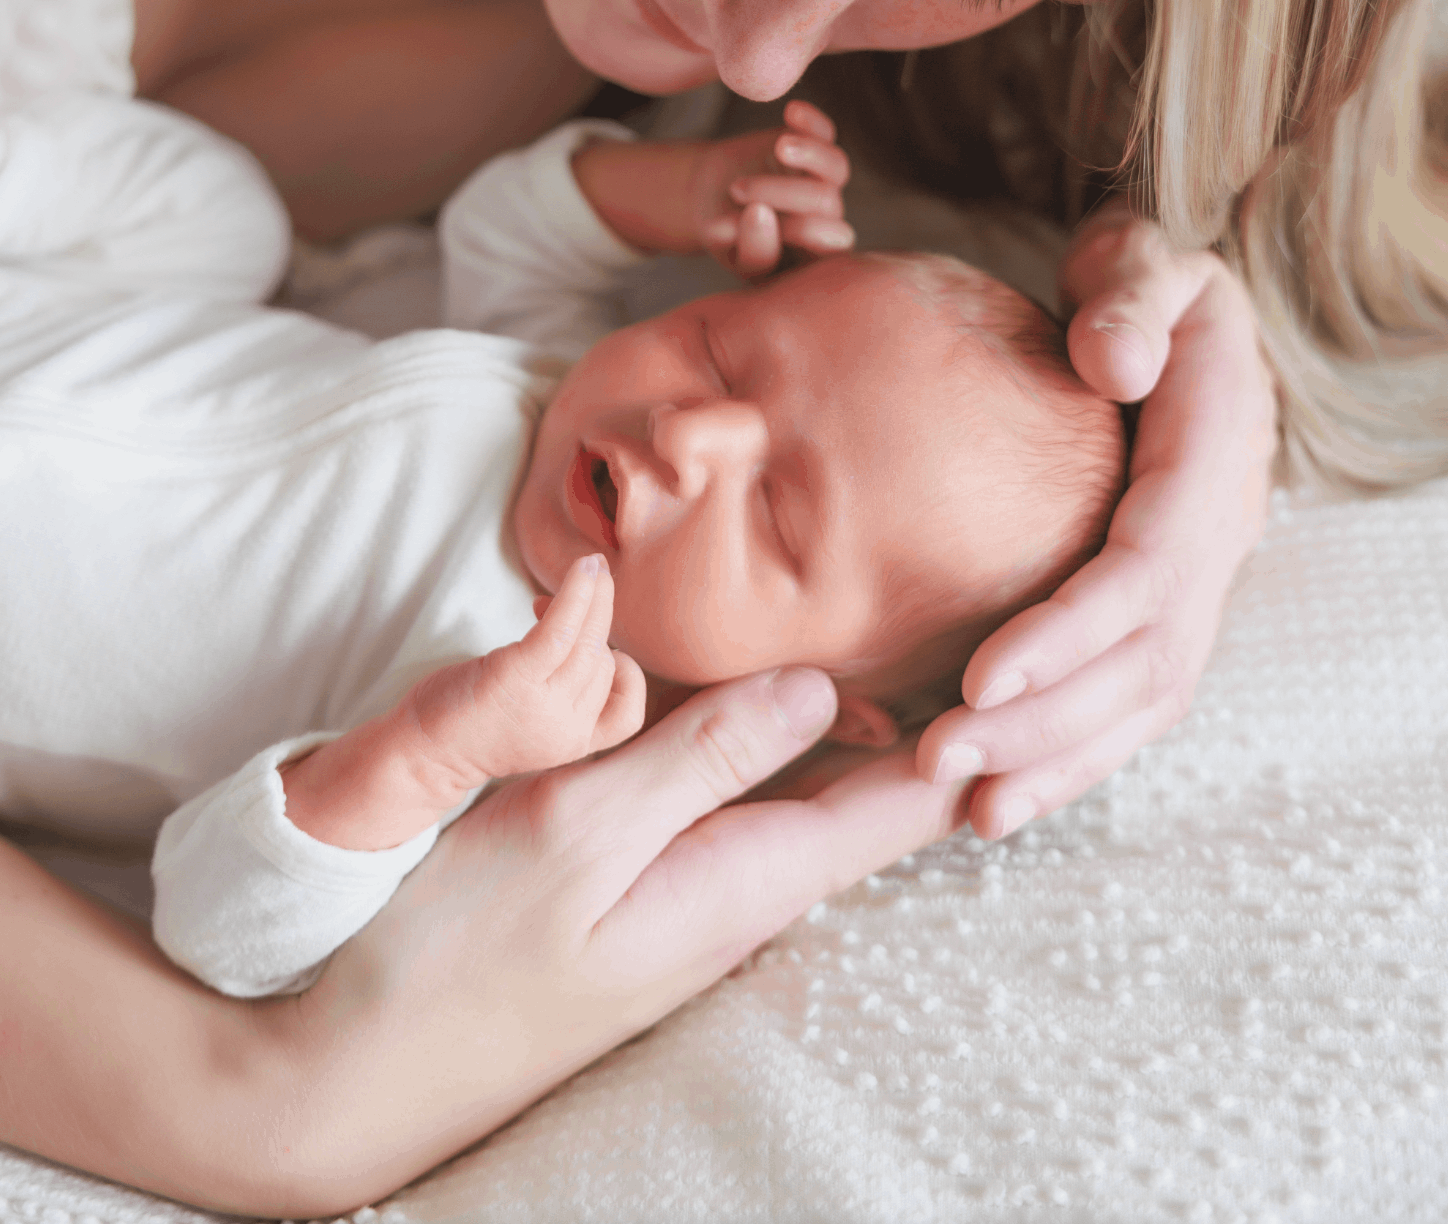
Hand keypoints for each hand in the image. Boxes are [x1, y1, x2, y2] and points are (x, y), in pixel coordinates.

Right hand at [275, 667, 974, 1214]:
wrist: (355, 1074)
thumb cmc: (456, 946)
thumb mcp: (577, 828)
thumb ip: (699, 755)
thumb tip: (818, 688)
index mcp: (744, 881)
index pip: (899, 806)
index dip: (968, 735)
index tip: (1028, 665)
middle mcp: (739, 903)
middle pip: (870, 808)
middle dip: (934, 732)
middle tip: (991, 640)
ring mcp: (693, 910)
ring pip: (812, 809)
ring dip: (866, 742)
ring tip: (922, 660)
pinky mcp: (646, 905)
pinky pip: (748, 817)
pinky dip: (785, 758)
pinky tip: (785, 718)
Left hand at [282, 558, 644, 848]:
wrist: (420, 754)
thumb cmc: (473, 723)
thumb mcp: (535, 718)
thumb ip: (563, 689)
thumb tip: (582, 624)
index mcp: (575, 745)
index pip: (627, 710)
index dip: (625, 674)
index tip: (599, 647)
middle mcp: (567, 731)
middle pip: (606, 663)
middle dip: (600, 616)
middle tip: (590, 581)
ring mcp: (544, 707)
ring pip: (591, 641)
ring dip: (595, 595)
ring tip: (589, 567)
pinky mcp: (517, 679)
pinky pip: (563, 627)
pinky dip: (577, 593)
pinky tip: (582, 569)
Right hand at [695, 98, 853, 276]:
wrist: (715, 194)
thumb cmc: (722, 230)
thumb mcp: (727, 247)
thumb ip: (749, 244)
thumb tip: (757, 215)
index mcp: (815, 254)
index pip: (829, 246)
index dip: (801, 231)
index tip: (754, 213)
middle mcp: (827, 218)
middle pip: (827, 203)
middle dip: (781, 192)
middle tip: (737, 189)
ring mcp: (825, 182)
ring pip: (837, 166)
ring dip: (809, 154)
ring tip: (778, 147)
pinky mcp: (815, 147)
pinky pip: (826, 133)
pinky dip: (813, 122)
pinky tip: (792, 111)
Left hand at [916, 199, 1277, 838]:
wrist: (1175, 315)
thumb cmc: (1142, 285)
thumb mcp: (1146, 260)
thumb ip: (1132, 297)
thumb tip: (1113, 362)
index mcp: (1212, 461)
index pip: (1146, 571)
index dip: (1069, 633)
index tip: (979, 679)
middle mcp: (1219, 539)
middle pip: (1146, 664)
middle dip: (1046, 724)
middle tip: (939, 760)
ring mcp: (1200, 584)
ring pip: (1143, 705)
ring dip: (1055, 761)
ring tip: (963, 808)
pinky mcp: (1166, 612)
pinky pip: (1129, 706)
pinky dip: (1069, 760)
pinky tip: (996, 804)